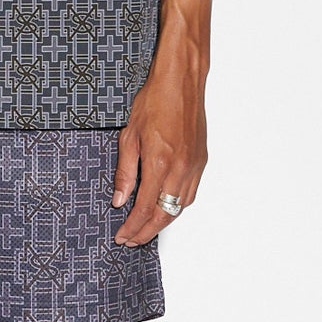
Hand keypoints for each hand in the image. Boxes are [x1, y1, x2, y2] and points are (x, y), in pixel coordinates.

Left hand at [112, 64, 206, 246]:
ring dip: (162, 222)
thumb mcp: (129, 136)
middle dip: (147, 232)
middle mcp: (180, 169)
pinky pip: (190, 193)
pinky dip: (177, 206)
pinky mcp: (201, 160)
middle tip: (132, 240)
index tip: (122, 236)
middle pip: (164, 214)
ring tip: (145, 228)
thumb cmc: (154, 101)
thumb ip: (125, 171)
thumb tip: (120, 200)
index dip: (132, 227)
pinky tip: (165, 207)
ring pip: (180, 207)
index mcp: (159, 163)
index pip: (144, 208)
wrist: (181, 82)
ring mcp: (194, 166)